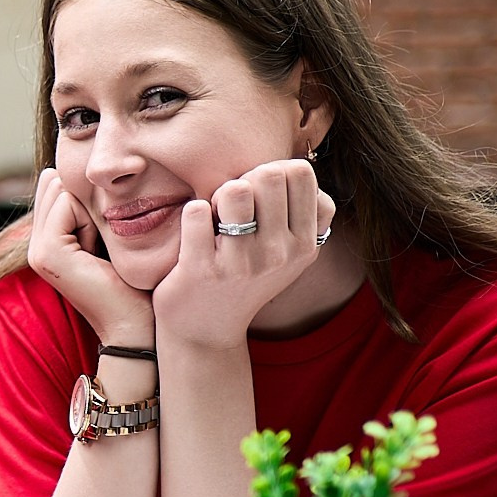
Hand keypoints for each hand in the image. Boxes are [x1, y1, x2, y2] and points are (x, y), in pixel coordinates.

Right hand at [25, 169, 153, 345]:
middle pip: (57, 185)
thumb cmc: (131, 282)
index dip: (88, 201)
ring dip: (90, 212)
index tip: (103, 240)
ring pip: (62, 192)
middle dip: (86, 202)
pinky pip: (67, 205)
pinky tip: (97, 251)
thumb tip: (62, 171)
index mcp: (46, 242)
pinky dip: (90, 220)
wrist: (134, 324)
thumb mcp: (106, 237)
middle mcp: (35, 246)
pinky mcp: (48, 253)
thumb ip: (86, 210)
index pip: (57, 187)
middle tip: (102, 243)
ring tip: (100, 249)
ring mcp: (37, 251)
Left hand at [151, 159, 335, 348]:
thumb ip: (303, 210)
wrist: (205, 332)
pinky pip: (196, 212)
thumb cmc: (246, 277)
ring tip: (216, 217)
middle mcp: (280, 254)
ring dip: (219, 194)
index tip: (260, 195)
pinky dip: (191, 213)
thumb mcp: (289, 252)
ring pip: (235, 190)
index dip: (275, 170)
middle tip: (233, 205)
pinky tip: (195, 232)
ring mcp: (241, 263)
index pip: (301, 172)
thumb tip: (298, 164)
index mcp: (305, 244)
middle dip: (246, 178)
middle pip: (270, 173)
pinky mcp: (201, 269)